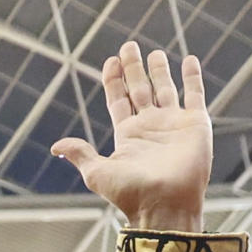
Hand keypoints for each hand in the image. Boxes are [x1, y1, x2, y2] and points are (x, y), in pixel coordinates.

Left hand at [52, 42, 211, 232]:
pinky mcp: (195, 124)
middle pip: (140, 90)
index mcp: (127, 135)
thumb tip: (56, 147)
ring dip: (159, 71)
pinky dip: (192, 77)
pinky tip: (189, 60)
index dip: (114, 81)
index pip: (118, 100)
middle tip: (128, 46)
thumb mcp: (97, 173)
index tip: (110, 61)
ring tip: (154, 53)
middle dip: (133, 68)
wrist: (165, 205)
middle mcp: (149, 127)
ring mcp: (173, 124)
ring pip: (165, 89)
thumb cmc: (130, 193)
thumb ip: (80, 154)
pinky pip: (195, 95)